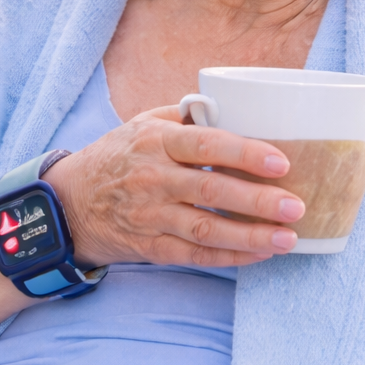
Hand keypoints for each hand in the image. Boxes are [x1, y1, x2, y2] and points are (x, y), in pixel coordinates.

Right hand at [44, 105, 303, 268]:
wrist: (67, 204)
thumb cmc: (118, 156)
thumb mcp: (144, 124)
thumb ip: (188, 117)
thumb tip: (239, 106)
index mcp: (157, 141)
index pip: (206, 145)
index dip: (245, 153)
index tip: (281, 162)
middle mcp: (153, 179)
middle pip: (212, 191)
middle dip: (258, 201)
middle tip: (296, 206)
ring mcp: (150, 216)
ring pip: (206, 229)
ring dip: (250, 236)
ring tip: (288, 238)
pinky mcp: (150, 247)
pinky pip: (194, 255)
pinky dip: (229, 257)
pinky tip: (259, 255)